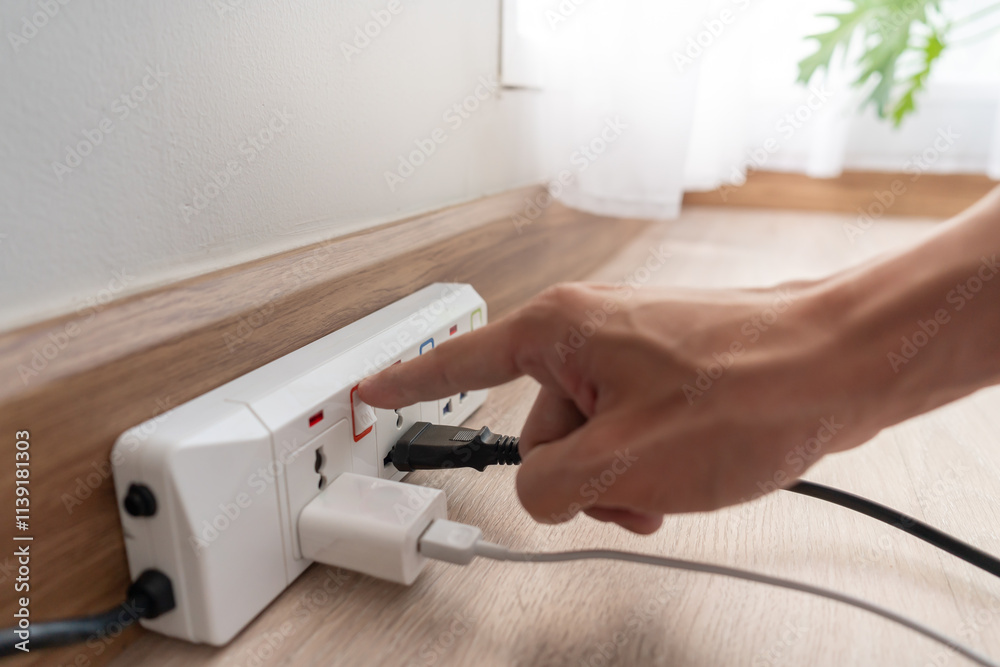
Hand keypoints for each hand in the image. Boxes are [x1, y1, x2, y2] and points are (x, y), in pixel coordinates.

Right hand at [358, 282, 884, 533]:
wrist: (838, 367)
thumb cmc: (747, 392)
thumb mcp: (622, 462)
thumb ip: (548, 485)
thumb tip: (536, 490)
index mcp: (560, 332)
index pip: (460, 359)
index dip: (410, 384)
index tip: (373, 390)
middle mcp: (590, 333)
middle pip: (538, 429)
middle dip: (577, 477)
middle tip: (626, 493)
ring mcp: (631, 352)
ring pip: (589, 440)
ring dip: (618, 481)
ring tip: (668, 489)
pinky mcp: (665, 373)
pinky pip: (627, 431)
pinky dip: (644, 466)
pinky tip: (683, 479)